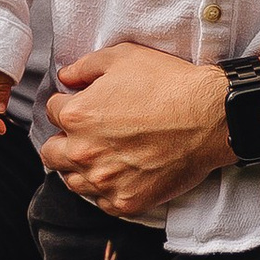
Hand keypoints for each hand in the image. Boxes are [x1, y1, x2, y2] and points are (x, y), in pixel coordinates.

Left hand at [36, 45, 234, 214]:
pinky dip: (105, 190)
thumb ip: (84, 67)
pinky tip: (119, 174)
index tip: (81, 104)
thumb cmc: (168, 84)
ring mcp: (105, 181)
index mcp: (77, 116)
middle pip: (51, 153)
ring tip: (100, 156)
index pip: (51, 112)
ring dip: (80, 168)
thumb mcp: (122, 57)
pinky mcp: (127, 202)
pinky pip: (101, 202)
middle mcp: (84, 152)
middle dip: (62, 140)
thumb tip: (66, 77)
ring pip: (72, 181)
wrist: (209, 117)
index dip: (66, 104)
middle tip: (84, 134)